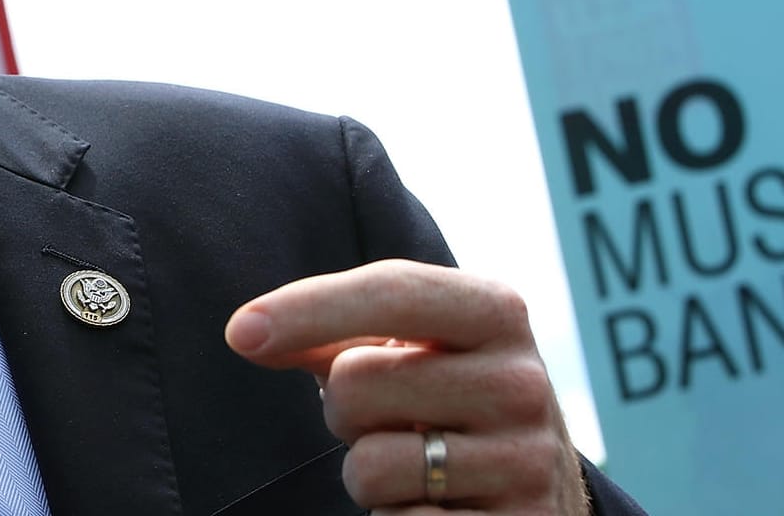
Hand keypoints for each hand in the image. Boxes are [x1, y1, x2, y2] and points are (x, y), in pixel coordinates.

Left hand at [225, 259, 588, 514]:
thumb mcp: (410, 350)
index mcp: (496, 312)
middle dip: (344, 410)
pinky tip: (434, 506)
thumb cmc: (445, 399)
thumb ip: (333, 333)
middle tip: (388, 420)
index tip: (240, 333)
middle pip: (355, 383)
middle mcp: (521, 382)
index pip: (391, 290)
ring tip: (415, 466)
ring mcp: (527, 462)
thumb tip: (248, 334)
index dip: (306, 307)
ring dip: (366, 475)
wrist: (543, 488)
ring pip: (369, 467)